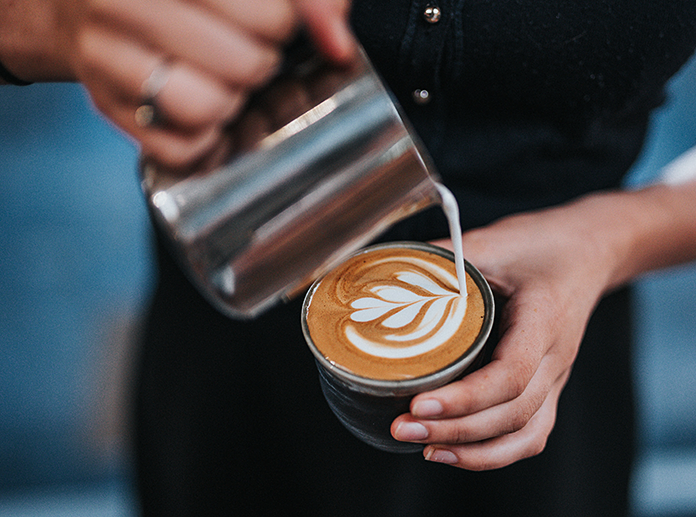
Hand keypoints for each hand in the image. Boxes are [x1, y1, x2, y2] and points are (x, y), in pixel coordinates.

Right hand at [54, 0, 354, 165]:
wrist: (87, 2)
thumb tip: (337, 43)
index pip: (267, 16)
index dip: (283, 23)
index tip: (271, 18)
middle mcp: (120, 3)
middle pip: (243, 65)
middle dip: (260, 63)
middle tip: (247, 51)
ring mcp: (104, 57)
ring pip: (204, 109)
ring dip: (229, 104)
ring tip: (222, 82)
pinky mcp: (106, 107)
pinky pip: (180, 150)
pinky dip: (205, 142)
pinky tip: (203, 113)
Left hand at [390, 195, 621, 469]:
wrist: (587, 250)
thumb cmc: (540, 244)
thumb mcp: (492, 240)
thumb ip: (442, 257)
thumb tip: (384, 271)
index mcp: (544, 320)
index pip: (510, 374)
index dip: (464, 397)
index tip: (418, 403)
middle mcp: (557, 357)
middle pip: (512, 413)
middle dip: (455, 429)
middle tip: (402, 428)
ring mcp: (556, 376)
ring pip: (526, 434)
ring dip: (474, 451)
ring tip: (425, 449)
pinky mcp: (548, 385)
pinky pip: (531, 433)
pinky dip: (495, 452)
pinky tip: (456, 452)